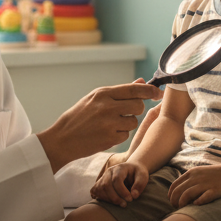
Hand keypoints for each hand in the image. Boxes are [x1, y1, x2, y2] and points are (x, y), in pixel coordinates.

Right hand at [37, 82, 161, 173]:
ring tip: (112, 124)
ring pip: (133, 121)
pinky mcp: (109, 138)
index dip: (149, 90)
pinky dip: (119, 135)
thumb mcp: (95, 98)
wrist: (62, 139)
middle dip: (136, 109)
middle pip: (138, 105)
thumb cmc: (79, 116)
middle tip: (126, 112)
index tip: (157, 93)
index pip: (134, 89)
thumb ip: (119, 91)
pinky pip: (125, 135)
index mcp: (103, 93)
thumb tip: (141, 81)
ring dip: (127, 123)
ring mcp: (109, 123)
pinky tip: (106, 134)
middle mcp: (107, 106)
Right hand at [91, 161, 148, 206]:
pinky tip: (111, 202)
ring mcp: (103, 177)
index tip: (130, 199)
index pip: (116, 179)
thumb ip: (140, 184)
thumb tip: (134, 195)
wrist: (132, 169)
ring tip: (120, 204)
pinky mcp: (100, 183)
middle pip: (106, 185)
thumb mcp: (143, 176)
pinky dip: (101, 198)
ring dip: (109, 200)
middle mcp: (109, 171)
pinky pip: (95, 191)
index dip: (122, 191)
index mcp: (119, 168)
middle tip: (125, 205)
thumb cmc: (138, 174)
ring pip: (100, 189)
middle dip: (115, 198)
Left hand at [168, 163, 220, 207]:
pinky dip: (197, 203)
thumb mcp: (200, 173)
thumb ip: (189, 180)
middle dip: (174, 202)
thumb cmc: (216, 175)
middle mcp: (196, 177)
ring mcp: (205, 184)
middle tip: (176, 209)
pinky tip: (197, 205)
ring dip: (182, 204)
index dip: (171, 196)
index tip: (173, 203)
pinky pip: (202, 199)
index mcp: (191, 173)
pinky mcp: (214, 190)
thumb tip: (178, 192)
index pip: (174, 186)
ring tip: (183, 210)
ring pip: (186, 195)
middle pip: (178, 191)